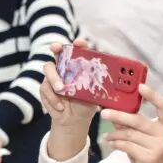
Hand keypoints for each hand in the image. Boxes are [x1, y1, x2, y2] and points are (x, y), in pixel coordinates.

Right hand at [39, 39, 97, 160]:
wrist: (74, 119)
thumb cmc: (87, 104)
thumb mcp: (96, 94)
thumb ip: (99, 85)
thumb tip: (117, 80)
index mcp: (79, 65)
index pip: (79, 50)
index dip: (78, 44)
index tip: (78, 42)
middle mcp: (65, 67)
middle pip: (58, 52)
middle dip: (56, 47)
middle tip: (56, 48)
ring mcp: (54, 76)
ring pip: (48, 68)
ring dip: (54, 78)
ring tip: (61, 89)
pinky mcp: (45, 87)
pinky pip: (45, 87)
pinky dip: (53, 98)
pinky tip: (61, 107)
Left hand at [102, 85, 162, 162]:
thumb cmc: (147, 152)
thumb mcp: (142, 136)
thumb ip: (131, 123)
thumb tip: (114, 107)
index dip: (153, 95)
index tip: (139, 86)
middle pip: (139, 120)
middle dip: (119, 116)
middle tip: (104, 113)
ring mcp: (159, 147)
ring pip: (129, 134)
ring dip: (115, 134)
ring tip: (106, 135)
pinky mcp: (149, 158)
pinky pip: (127, 146)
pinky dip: (116, 143)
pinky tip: (111, 143)